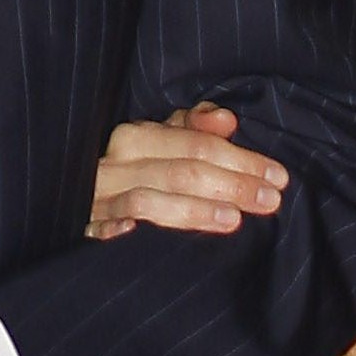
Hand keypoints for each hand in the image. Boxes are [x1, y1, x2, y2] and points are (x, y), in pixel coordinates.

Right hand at [89, 101, 287, 239]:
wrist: (79, 192)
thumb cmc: (134, 166)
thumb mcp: (162, 139)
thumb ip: (195, 126)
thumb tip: (227, 120)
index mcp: (135, 137)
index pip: (196, 144)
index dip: (239, 160)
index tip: (277, 177)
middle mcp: (114, 165)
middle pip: (178, 172)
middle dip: (229, 185)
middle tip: (269, 201)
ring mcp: (97, 200)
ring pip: (146, 201)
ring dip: (191, 210)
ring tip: (233, 220)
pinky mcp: (83, 230)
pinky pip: (96, 230)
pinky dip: (115, 231)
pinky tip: (138, 236)